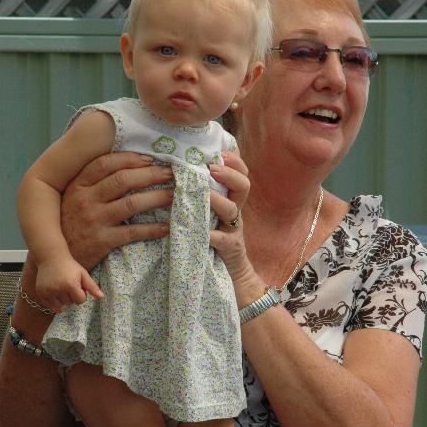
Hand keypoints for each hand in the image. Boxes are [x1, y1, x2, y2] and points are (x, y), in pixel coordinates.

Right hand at [35, 257, 103, 312]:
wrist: (51, 257)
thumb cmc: (69, 266)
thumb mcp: (83, 274)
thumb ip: (92, 286)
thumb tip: (102, 297)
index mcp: (70, 285)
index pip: (80, 301)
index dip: (81, 294)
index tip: (78, 285)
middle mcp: (58, 289)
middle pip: (70, 303)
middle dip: (72, 296)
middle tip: (68, 284)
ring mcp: (48, 292)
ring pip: (60, 306)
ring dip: (63, 299)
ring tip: (61, 287)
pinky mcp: (41, 293)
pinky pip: (49, 306)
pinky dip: (53, 303)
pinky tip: (55, 293)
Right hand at [61, 152, 172, 270]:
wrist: (57, 259)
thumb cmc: (69, 225)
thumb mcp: (72, 199)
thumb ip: (90, 184)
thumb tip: (124, 167)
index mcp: (77, 186)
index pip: (105, 164)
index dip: (129, 159)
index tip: (149, 158)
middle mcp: (85, 200)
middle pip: (122, 180)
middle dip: (149, 174)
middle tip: (169, 173)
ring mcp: (94, 220)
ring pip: (131, 204)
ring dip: (156, 198)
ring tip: (173, 195)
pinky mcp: (102, 241)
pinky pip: (132, 233)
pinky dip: (152, 229)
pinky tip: (165, 227)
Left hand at [209, 151, 255, 286]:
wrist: (233, 274)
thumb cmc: (215, 238)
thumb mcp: (212, 214)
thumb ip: (205, 195)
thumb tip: (181, 171)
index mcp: (232, 200)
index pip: (241, 173)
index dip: (234, 160)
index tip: (218, 152)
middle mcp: (236, 212)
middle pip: (244, 186)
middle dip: (229, 174)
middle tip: (211, 168)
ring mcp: (234, 229)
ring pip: (232, 209)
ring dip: (217, 199)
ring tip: (203, 194)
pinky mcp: (229, 249)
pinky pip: (222, 240)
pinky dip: (211, 235)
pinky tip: (200, 232)